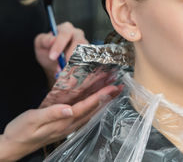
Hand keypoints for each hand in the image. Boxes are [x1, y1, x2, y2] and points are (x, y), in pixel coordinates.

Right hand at [0, 85, 120, 161]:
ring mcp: (68, 127)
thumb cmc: (21, 130)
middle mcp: (69, 125)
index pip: (87, 106)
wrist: (13, 145)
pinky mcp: (64, 127)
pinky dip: (93, 107)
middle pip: (93, 110)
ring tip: (113, 93)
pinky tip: (96, 103)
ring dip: (103, 102)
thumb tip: (69, 109)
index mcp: (63, 121)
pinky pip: (84, 116)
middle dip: (107, 98)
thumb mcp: (33, 119)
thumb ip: (51, 113)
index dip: (100, 96)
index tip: (112, 87)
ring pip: (91, 113)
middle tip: (119, 87)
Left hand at [34, 22, 87, 85]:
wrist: (54, 63)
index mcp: (66, 29)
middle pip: (79, 43)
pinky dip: (80, 70)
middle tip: (61, 69)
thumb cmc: (47, 50)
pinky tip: (72, 76)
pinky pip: (88, 62)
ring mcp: (85, 45)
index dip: (59, 45)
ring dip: (75, 65)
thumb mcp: (40, 44)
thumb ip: (44, 40)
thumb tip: (52, 39)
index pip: (65, 34)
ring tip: (65, 74)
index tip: (52, 57)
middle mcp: (78, 35)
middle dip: (70, 57)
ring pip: (85, 53)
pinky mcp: (89, 55)